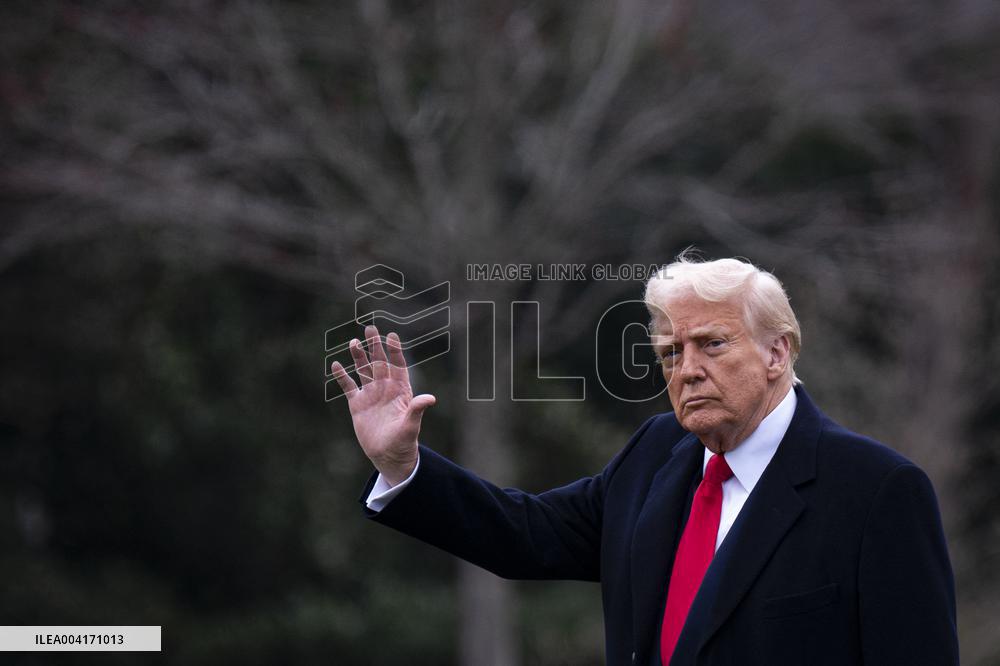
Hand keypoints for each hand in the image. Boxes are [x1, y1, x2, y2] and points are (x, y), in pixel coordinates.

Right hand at [330, 325, 435, 485]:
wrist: (388, 455)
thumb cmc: (404, 441)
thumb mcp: (411, 426)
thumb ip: (417, 410)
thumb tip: (430, 398)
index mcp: (400, 391)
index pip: (398, 366)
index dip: (395, 351)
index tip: (392, 335)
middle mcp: (385, 389)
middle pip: (379, 363)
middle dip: (375, 346)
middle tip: (370, 328)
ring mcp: (371, 395)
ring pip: (364, 371)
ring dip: (359, 357)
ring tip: (354, 342)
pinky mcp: (358, 405)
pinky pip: (349, 387)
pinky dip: (342, 377)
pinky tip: (336, 365)